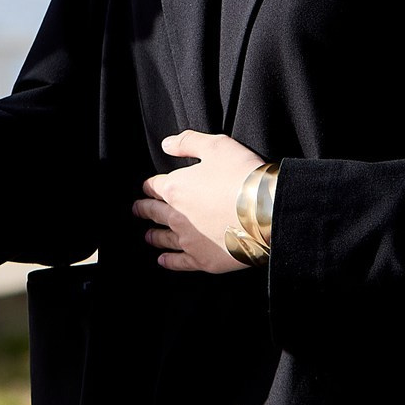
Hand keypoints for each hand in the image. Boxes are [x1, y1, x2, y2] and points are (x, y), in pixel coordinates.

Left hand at [134, 130, 265, 272]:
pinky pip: (179, 262)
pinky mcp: (202, 259)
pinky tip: (163, 260)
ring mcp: (188, 240)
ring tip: (148, 236)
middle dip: (144, 210)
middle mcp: (176, 216)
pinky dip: (169, 261)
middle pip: (154, 212)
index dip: (149, 186)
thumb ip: (188, 142)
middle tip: (138, 210)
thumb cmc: (242, 175)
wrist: (266, 211)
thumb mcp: (216, 146)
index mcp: (175, 188)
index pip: (154, 186)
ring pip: (163, 238)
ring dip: (154, 236)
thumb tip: (166, 144)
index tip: (146, 188)